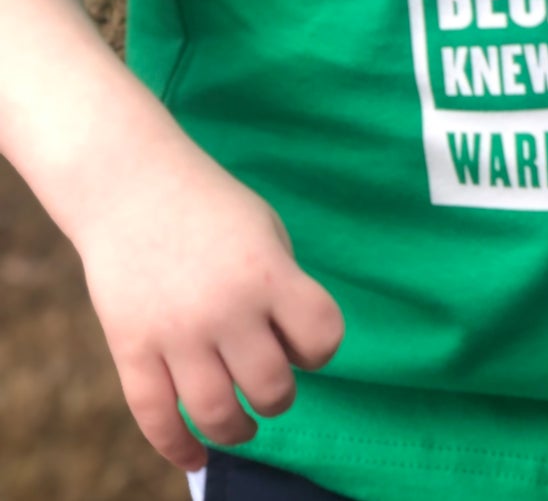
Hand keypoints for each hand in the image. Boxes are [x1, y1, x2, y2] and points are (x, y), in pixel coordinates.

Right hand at [75, 148, 344, 471]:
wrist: (132, 187)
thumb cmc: (210, 206)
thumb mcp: (264, 230)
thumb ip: (281, 286)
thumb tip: (290, 350)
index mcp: (267, 272)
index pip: (321, 336)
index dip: (321, 349)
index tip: (307, 345)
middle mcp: (225, 309)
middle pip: (270, 388)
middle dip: (279, 396)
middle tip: (271, 388)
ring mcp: (175, 334)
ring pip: (216, 414)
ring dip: (237, 430)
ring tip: (243, 424)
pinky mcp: (131, 350)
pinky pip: (156, 418)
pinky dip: (179, 448)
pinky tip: (197, 457)